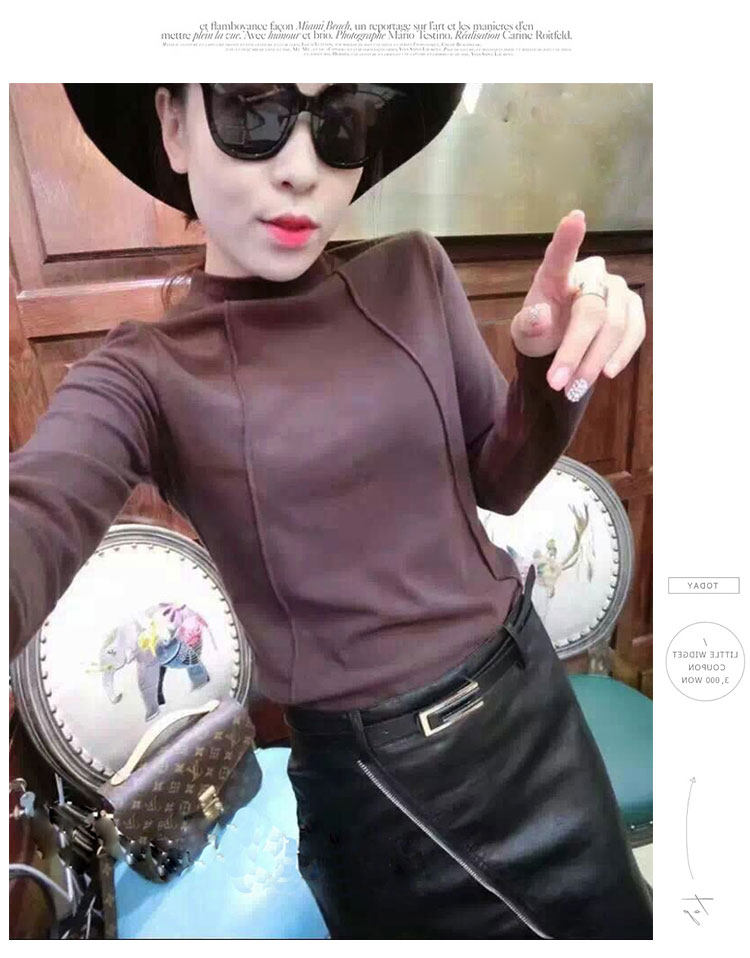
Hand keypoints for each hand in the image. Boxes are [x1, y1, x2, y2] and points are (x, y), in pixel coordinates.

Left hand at [510, 209, 646, 400]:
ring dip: (594, 361)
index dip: (568, 238)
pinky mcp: (633, 308)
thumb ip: (528, 325)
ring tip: (574, 389)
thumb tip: (541, 318)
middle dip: (575, 351)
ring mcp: (616, 289)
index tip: (575, 218)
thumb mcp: (524, 332)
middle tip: (557, 383)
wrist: (561, 343)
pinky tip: (606, 373)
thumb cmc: (541, 329)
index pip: (560, 254)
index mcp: (555, 273)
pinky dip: (620, 355)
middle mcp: (590, 274)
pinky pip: (635, 332)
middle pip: (590, 311)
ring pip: (615, 325)